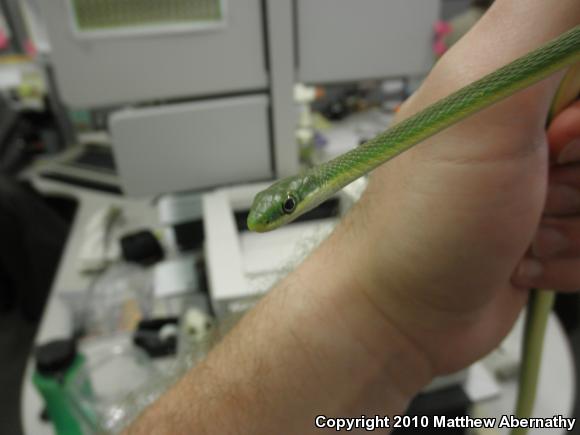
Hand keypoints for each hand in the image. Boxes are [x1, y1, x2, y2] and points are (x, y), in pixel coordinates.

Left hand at [332, 15, 579, 375]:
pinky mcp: (556, 229)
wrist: (402, 314)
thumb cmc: (423, 219)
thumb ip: (540, 18)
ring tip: (517, 230)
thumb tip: (561, 3)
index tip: (556, 135)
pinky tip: (522, 259)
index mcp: (514, 75)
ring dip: (576, 223)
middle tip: (533, 183)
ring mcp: (543, 180)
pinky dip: (574, 260)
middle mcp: (529, 124)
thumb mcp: (481, 100)